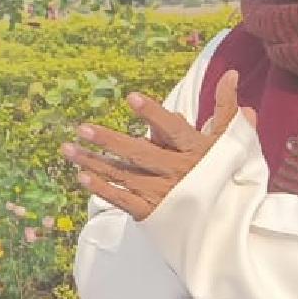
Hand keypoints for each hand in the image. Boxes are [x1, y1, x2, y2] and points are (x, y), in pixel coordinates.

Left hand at [60, 71, 251, 220]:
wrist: (228, 223)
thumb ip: (225, 108)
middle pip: (139, 153)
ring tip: (67, 149)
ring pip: (123, 175)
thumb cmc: (226, 174)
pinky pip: (123, 200)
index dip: (153, 114)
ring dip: (94, 163)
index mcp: (195, 151)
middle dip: (109, 141)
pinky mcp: (153, 213)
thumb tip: (230, 74)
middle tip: (82, 128)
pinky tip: (81, 177)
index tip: (132, 97)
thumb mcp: (230, 141)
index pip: (172, 129)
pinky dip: (102, 190)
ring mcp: (163, 194)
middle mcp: (178, 172)